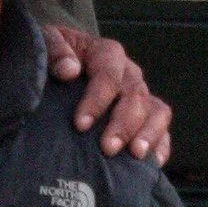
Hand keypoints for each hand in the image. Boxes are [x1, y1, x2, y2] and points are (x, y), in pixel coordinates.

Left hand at [45, 28, 172, 164]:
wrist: (57, 66)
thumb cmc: (52, 56)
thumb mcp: (46, 42)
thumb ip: (54, 51)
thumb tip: (69, 70)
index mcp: (106, 53)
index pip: (108, 75)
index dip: (97, 100)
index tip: (80, 124)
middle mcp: (128, 73)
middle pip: (135, 97)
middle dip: (123, 124)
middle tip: (108, 148)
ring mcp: (138, 94)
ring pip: (156, 111)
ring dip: (148, 134)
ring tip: (135, 155)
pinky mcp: (144, 114)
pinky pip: (161, 128)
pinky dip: (160, 145)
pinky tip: (151, 163)